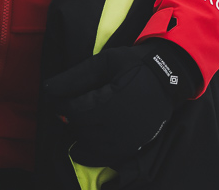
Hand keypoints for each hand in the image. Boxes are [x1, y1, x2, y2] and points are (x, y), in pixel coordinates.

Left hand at [42, 39, 199, 167]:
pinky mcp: (135, 144)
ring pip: (92, 145)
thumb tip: (48, 88)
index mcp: (110, 102)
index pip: (74, 110)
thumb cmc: (135, 63)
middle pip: (81, 128)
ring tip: (75, 123)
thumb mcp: (105, 61)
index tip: (52, 98)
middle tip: (64, 109)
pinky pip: (108, 156)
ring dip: (79, 135)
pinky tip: (81, 148)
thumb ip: (76, 76)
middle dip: (69, 118)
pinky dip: (92, 154)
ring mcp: (128, 138)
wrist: (171, 74)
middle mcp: (119, 125)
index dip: (59, 104)